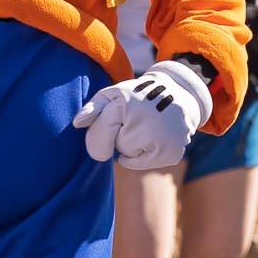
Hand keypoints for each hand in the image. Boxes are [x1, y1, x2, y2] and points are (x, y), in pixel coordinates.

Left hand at [74, 59, 212, 170]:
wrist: (180, 93)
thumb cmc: (139, 96)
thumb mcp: (114, 94)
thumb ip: (93, 107)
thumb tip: (77, 123)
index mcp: (128, 103)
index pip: (101, 131)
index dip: (99, 134)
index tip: (106, 128)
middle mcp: (147, 120)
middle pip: (117, 145)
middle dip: (121, 136)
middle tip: (135, 121)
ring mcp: (162, 137)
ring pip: (130, 156)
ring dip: (133, 147)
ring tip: (146, 128)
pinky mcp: (172, 152)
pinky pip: (144, 164)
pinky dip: (145, 157)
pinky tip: (154, 139)